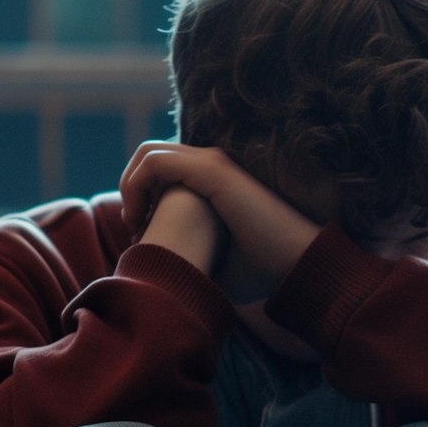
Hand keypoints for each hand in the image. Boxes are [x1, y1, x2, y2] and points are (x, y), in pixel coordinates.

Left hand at [120, 143, 323, 288]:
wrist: (297, 266)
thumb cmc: (262, 270)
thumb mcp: (214, 259)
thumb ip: (188, 252)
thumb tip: (156, 272)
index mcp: (213, 181)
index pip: (161, 169)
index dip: (140, 196)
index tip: (140, 235)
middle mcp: (211, 165)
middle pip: (149, 157)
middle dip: (130, 188)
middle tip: (133, 226)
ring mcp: (212, 164)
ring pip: (148, 154)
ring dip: (130, 186)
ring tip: (135, 222)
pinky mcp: (212, 171)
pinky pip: (155, 163)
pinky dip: (136, 187)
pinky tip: (141, 219)